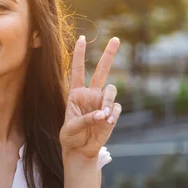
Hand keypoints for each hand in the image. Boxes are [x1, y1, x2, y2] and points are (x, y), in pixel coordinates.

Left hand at [59, 36, 120, 161]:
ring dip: (108, 101)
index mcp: (75, 94)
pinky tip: (107, 122)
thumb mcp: (71, 128)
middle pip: (101, 71)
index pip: (77, 70)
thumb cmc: (70, 137)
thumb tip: (102, 114)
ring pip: (111, 90)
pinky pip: (116, 107)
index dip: (79, 55)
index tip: (82, 38)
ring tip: (104, 116)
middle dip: (109, 55)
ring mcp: (102, 102)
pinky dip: (112, 113)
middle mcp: (90, 94)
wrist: (80, 149)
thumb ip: (85, 119)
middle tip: (116, 39)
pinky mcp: (112, 112)